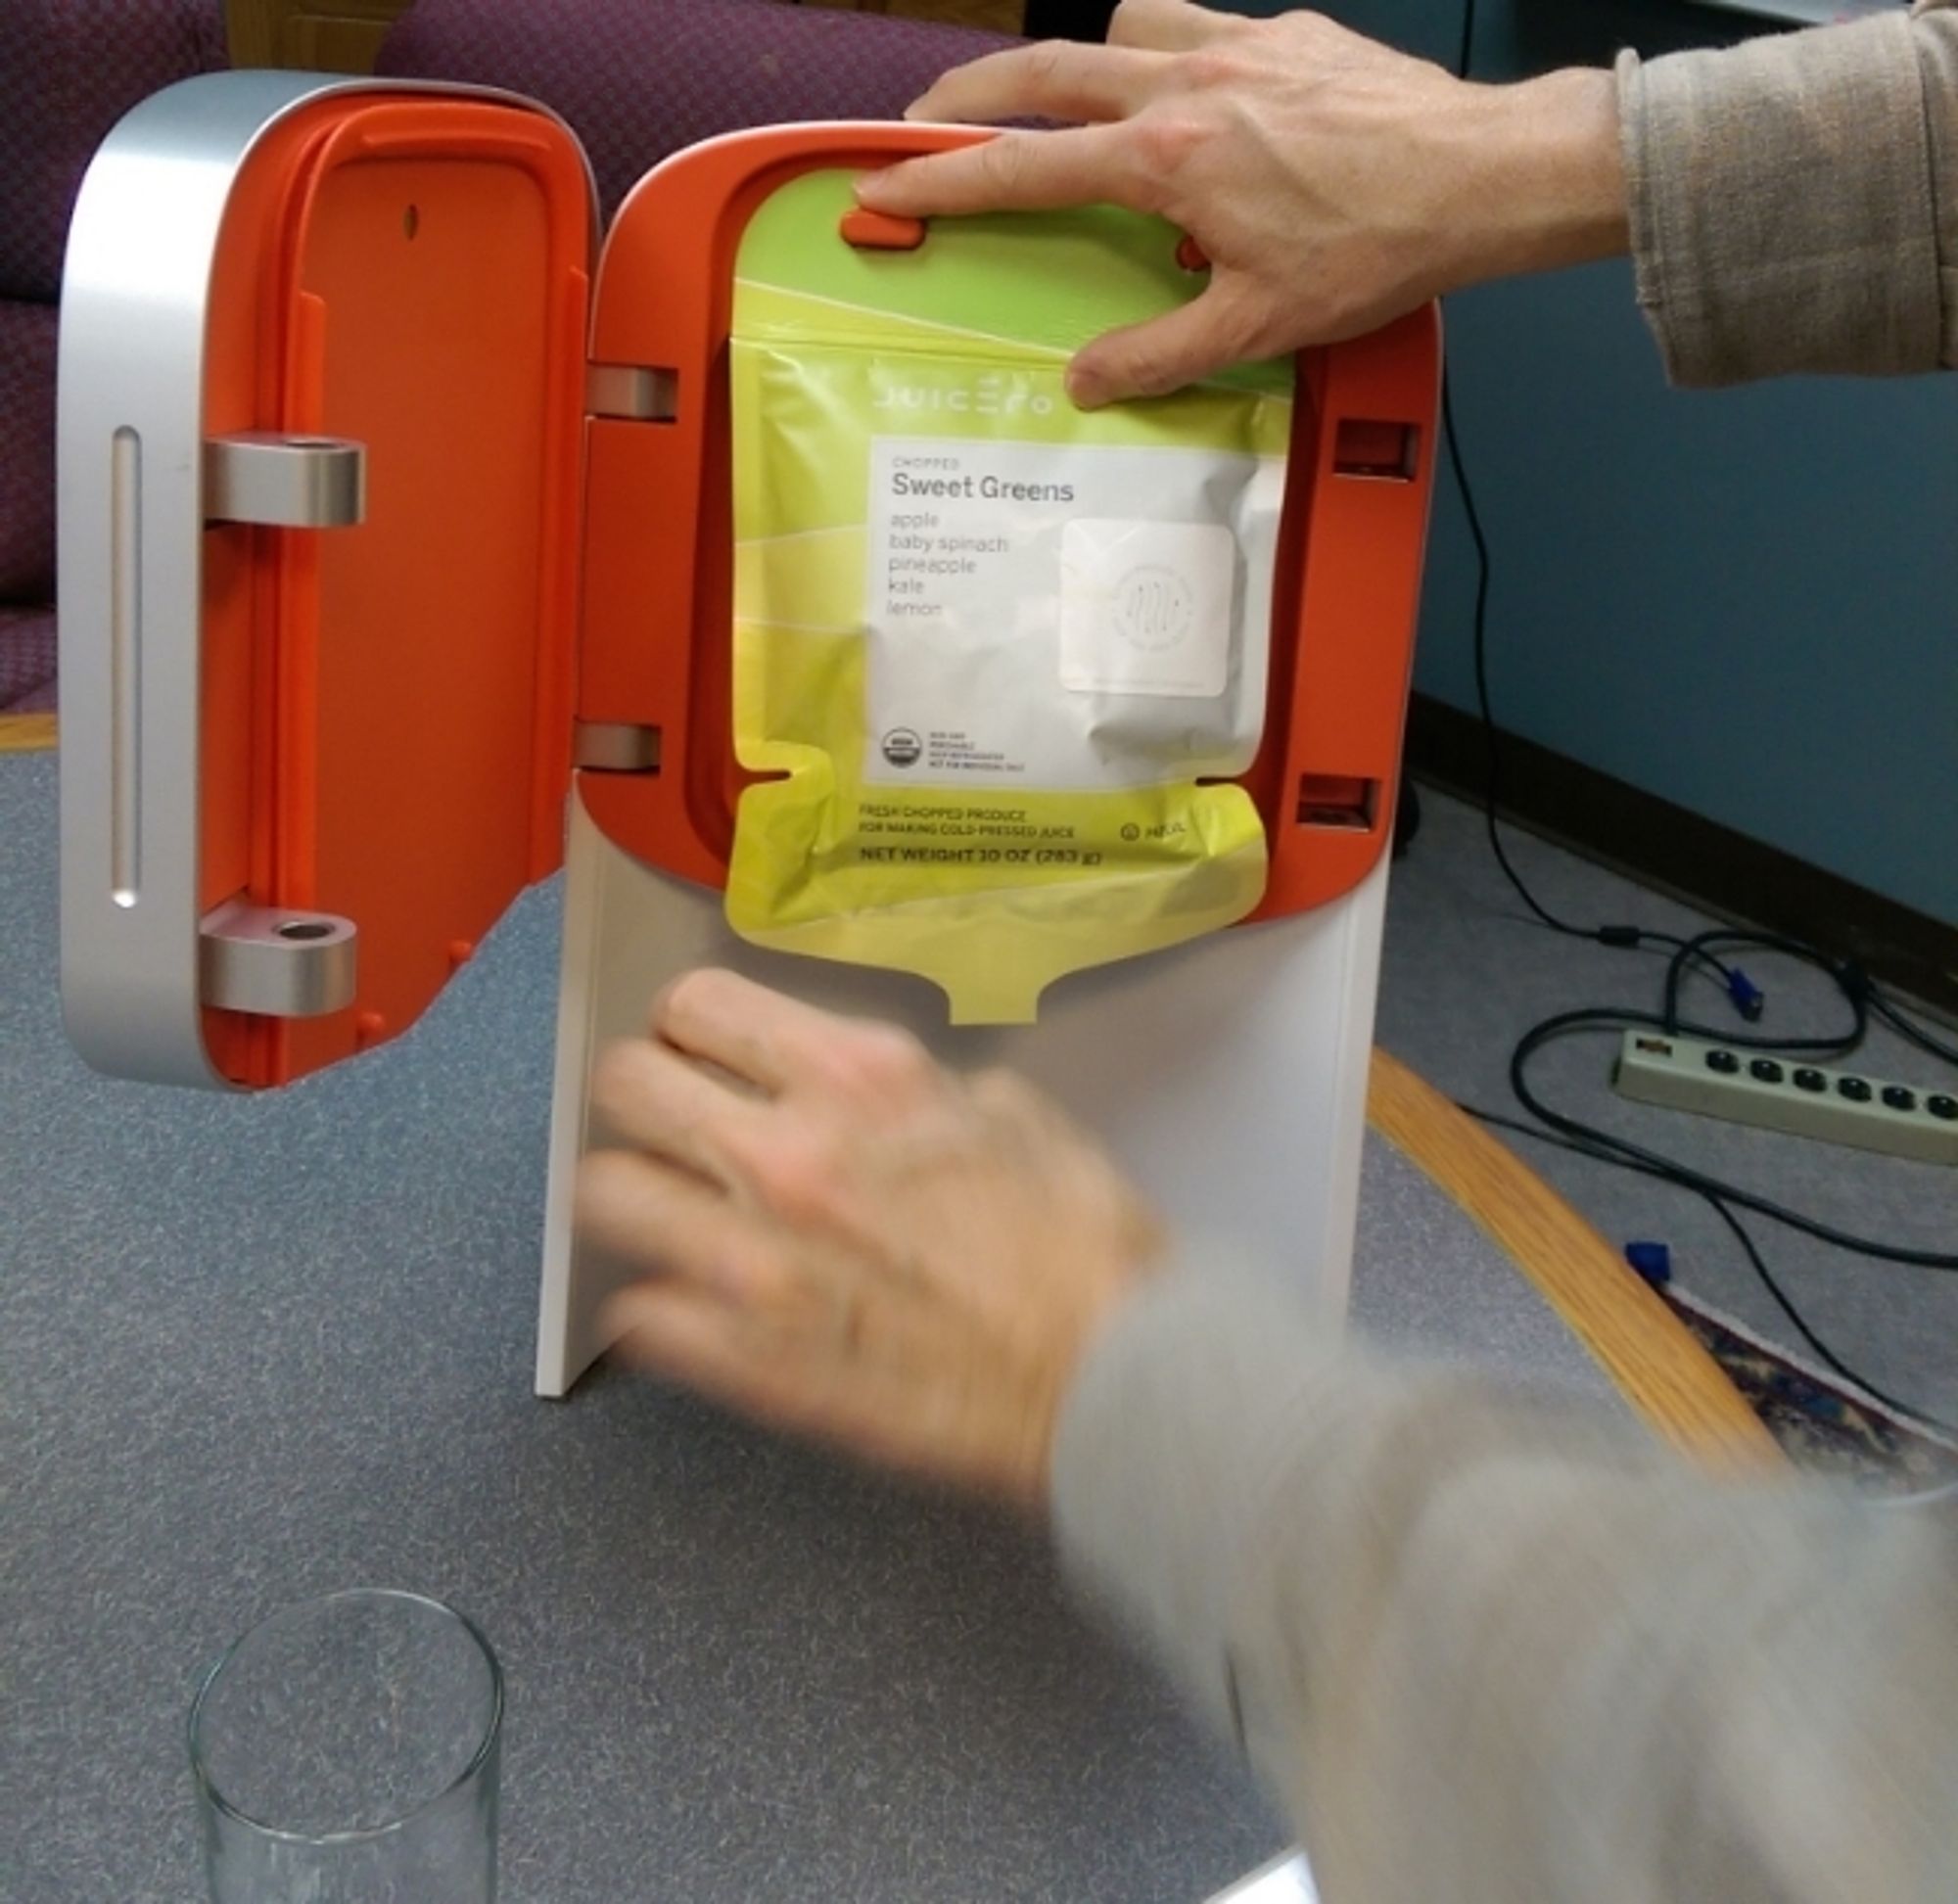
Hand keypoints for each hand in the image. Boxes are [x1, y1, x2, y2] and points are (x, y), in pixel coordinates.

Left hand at [577, 971, 1160, 1508]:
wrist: (1114, 1379)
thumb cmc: (1081, 1249)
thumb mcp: (1012, 1112)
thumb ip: (913, 1092)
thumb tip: (864, 1100)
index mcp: (858, 1078)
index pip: (696, 1007)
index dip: (688, 1026)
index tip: (698, 1050)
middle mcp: (787, 1152)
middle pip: (626, 1085)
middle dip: (645, 1095)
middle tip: (675, 1123)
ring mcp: (753, 1260)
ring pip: (605, 1192)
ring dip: (636, 1194)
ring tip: (675, 1213)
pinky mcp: (744, 1361)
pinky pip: (637, 1311)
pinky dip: (659, 1303)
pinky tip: (699, 1306)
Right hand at [857, 0, 1626, 405]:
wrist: (1482, 177)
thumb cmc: (1376, 249)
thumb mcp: (1257, 325)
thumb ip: (1156, 355)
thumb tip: (1087, 382)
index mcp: (1167, 158)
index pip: (1025, 167)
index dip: (943, 176)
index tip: (884, 180)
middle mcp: (1189, 83)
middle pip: (1044, 68)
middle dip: (970, 93)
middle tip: (923, 118)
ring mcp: (1239, 45)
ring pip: (1117, 24)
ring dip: (1072, 59)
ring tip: (1062, 103)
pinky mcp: (1287, 32)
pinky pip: (1193, 21)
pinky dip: (1159, 47)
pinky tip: (1182, 94)